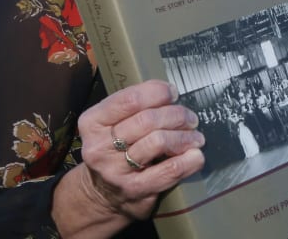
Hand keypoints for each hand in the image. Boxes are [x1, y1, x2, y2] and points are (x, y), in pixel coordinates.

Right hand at [71, 80, 204, 223]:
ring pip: (158, 141)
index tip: (173, 93)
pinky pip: (169, 170)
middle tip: (190, 118)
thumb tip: (170, 93)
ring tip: (195, 137)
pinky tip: (195, 155)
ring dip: (184, 136)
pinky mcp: (134, 190)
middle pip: (147, 120)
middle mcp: (99, 147)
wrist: (102, 195)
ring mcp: (115, 170)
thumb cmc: (114, 150)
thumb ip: (134, 107)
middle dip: (176, 115)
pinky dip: (188, 160)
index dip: (157, 92)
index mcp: (92, 122)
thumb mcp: (112, 124)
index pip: (129, 100)